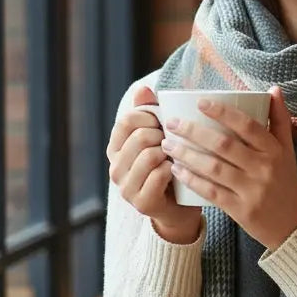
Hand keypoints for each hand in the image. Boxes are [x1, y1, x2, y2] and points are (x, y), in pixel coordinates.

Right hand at [106, 85, 202, 243]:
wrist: (181, 208)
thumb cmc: (171, 166)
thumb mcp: (160, 136)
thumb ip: (150, 112)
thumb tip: (143, 88)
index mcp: (116, 149)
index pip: (126, 121)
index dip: (150, 116)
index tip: (164, 122)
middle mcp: (115, 168)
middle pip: (139, 136)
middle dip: (162, 135)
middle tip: (174, 142)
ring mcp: (126, 188)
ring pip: (149, 155)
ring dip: (169, 152)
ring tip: (177, 155)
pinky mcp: (142, 203)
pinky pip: (159, 175)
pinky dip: (172, 168)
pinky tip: (177, 170)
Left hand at [162, 85, 296, 250]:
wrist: (294, 225)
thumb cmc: (287, 181)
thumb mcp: (288, 150)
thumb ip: (280, 119)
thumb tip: (274, 89)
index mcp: (274, 150)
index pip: (248, 126)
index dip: (223, 112)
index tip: (200, 102)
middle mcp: (264, 168)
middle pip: (224, 145)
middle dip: (194, 132)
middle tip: (172, 123)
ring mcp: (251, 190)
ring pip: (213, 168)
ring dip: (187, 155)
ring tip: (167, 145)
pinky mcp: (240, 210)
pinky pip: (211, 192)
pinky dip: (192, 180)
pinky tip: (176, 170)